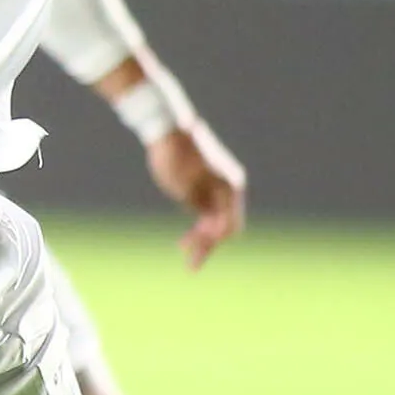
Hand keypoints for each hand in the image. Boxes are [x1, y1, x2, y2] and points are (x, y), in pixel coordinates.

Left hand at [147, 117, 247, 268]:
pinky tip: (184, 241)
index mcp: (230, 186)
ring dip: (203, 240)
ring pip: (215, 222)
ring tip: (187, 256)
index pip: (229, 224)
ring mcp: (217, 188)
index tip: (193, 251)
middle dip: (209, 245)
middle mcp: (229, 188)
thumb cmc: (175, 156)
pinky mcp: (205, 188)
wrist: (164, 128)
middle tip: (191, 266)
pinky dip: (198, 228)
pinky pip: (207, 214)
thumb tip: (216, 230)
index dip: (213, 242)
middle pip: (225, 226)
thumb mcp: (185, 187)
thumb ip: (202, 210)